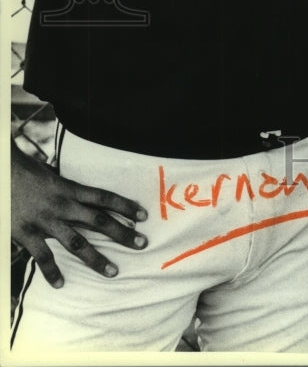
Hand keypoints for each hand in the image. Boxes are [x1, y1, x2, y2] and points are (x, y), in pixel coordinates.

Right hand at [11, 141, 147, 286]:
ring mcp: (46, 221)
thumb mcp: (54, 177)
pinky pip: (43, 256)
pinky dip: (52, 271)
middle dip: (122, 233)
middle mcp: (63, 205)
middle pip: (99, 220)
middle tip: (142, 244)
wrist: (2, 174)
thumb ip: (71, 190)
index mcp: (71, 189)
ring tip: (113, 271)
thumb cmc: (28, 173)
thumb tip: (88, 198)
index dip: (125, 206)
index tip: (144, 216)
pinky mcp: (27, 233)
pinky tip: (61, 283)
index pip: (105, 198)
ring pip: (77, 243)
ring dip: (96, 258)